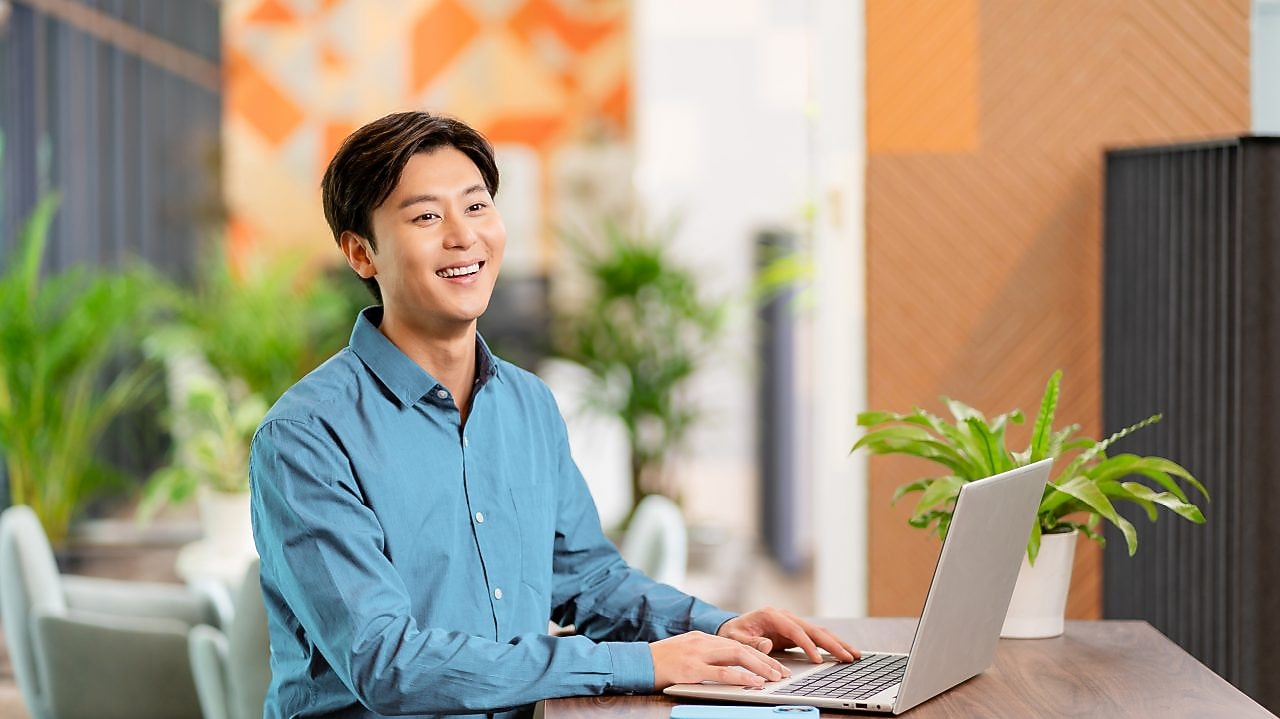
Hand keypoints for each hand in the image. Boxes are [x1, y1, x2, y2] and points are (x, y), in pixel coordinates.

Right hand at [650, 630, 788, 688]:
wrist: (636, 661)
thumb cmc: (660, 661)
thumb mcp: (685, 652)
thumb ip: (705, 655)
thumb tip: (726, 665)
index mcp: (703, 638)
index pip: (738, 644)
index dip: (759, 654)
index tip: (774, 665)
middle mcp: (704, 642)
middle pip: (743, 648)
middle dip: (766, 660)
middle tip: (782, 672)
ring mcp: (698, 654)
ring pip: (738, 656)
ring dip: (760, 667)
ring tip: (775, 678)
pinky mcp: (692, 669)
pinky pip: (722, 672)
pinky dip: (741, 677)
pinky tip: (754, 683)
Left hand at [717, 607, 859, 663]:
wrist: (732, 627)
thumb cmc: (733, 633)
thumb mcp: (736, 638)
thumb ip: (751, 642)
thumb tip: (767, 645)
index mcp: (771, 615)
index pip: (795, 630)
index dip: (808, 645)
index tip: (818, 660)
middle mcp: (785, 616)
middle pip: (813, 630)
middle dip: (832, 644)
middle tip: (849, 656)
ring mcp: (792, 623)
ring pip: (819, 632)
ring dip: (837, 643)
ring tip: (854, 654)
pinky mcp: (796, 631)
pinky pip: (816, 638)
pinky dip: (831, 645)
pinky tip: (844, 652)